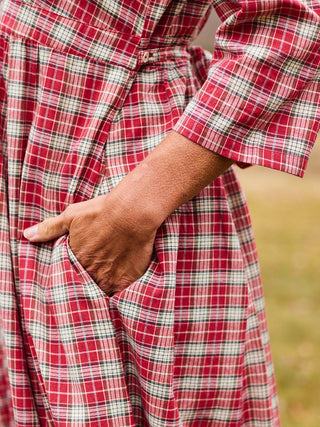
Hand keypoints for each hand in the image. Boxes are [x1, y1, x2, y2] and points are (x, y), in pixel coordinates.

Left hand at [23, 195, 156, 295]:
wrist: (132, 213)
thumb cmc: (102, 212)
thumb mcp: (71, 215)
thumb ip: (49, 228)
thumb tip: (26, 235)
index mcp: (74, 257)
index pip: (66, 275)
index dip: (68, 276)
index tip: (70, 278)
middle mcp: (89, 271)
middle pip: (83, 286)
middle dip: (82, 286)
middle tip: (84, 288)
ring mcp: (107, 278)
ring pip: (98, 292)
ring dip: (98, 291)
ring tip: (97, 296)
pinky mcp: (125, 280)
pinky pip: (118, 294)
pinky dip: (116, 294)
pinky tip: (116, 292)